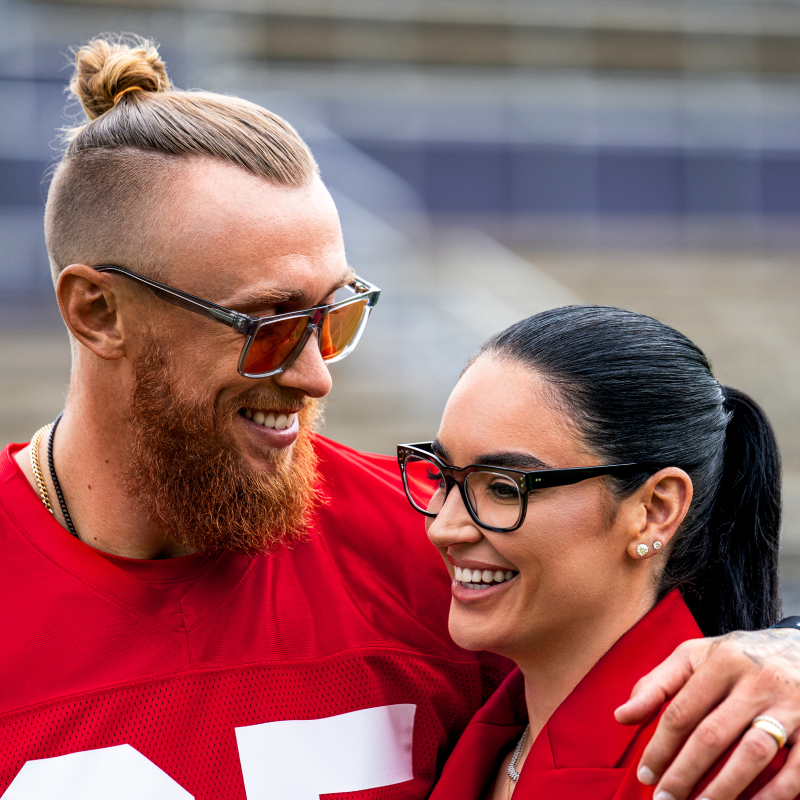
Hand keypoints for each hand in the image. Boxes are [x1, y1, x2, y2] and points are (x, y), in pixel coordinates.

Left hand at [615, 630, 799, 799]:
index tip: (645, 773)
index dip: (660, 747)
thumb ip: (658, 684)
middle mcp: (755, 682)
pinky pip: (793, 771)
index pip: (681, 711)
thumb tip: (622, 716)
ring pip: (751, 755)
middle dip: (684, 773)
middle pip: (712, 736)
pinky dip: (770, 795)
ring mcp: (789, 706)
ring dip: (723, 789)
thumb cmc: (738, 657)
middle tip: (664, 798)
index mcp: (721, 662)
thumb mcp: (695, 656)